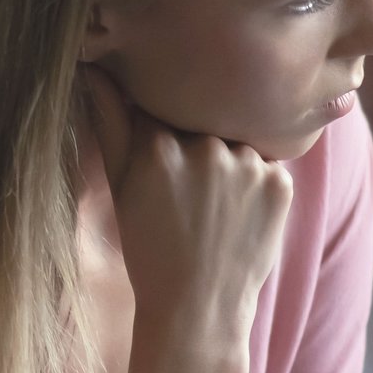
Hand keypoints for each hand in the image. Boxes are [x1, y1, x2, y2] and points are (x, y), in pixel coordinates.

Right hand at [76, 64, 291, 349]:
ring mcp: (247, 165)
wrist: (199, 304)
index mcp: (158, 145)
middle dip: (196, 144)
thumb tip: (91, 68)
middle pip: (202, 121)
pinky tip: (239, 214)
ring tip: (214, 206)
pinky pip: (267, 165)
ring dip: (229, 161)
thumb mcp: (121, 184)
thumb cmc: (151, 246)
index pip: (162, 106)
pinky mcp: (280, 182)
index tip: (161, 158)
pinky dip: (255, 183)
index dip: (161, 130)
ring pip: (237, 141)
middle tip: (189, 192)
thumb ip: (109, 122)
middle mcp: (206, 148)